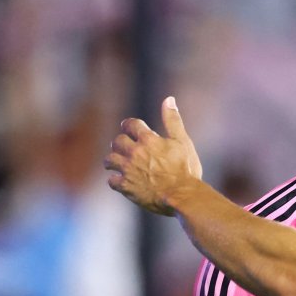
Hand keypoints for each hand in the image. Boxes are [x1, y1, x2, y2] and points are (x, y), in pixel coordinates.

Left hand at [105, 96, 202, 214]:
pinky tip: (121, 181)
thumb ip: (173, 120)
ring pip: (109, 160)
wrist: (182, 196)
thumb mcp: (182, 142)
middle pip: (117, 141)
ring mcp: (128, 170)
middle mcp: (134, 152)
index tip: (130, 129)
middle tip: (125, 148)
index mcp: (148, 139)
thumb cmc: (185, 169)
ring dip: (113, 160)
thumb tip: (169, 99)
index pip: (130, 124)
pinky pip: (111, 180)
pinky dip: (115, 180)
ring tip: (118, 163)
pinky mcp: (125, 186)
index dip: (130, 126)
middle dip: (121, 143)